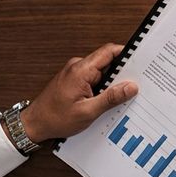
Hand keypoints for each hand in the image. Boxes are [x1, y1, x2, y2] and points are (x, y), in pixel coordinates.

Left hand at [20, 43, 137, 142]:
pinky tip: (107, 100)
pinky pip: (95, 78)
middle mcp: (78, 67)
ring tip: (121, 97)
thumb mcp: (87, 112)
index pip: (109, 51)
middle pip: (108, 61)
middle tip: (136, 85)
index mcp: (81, 70)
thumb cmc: (55, 119)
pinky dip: (103, 87)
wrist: (33, 124)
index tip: (142, 60)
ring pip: (102, 71)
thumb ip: (111, 98)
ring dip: (112, 82)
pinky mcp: (75, 80)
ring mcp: (76, 73)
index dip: (127, 54)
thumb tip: (131, 87)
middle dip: (123, 73)